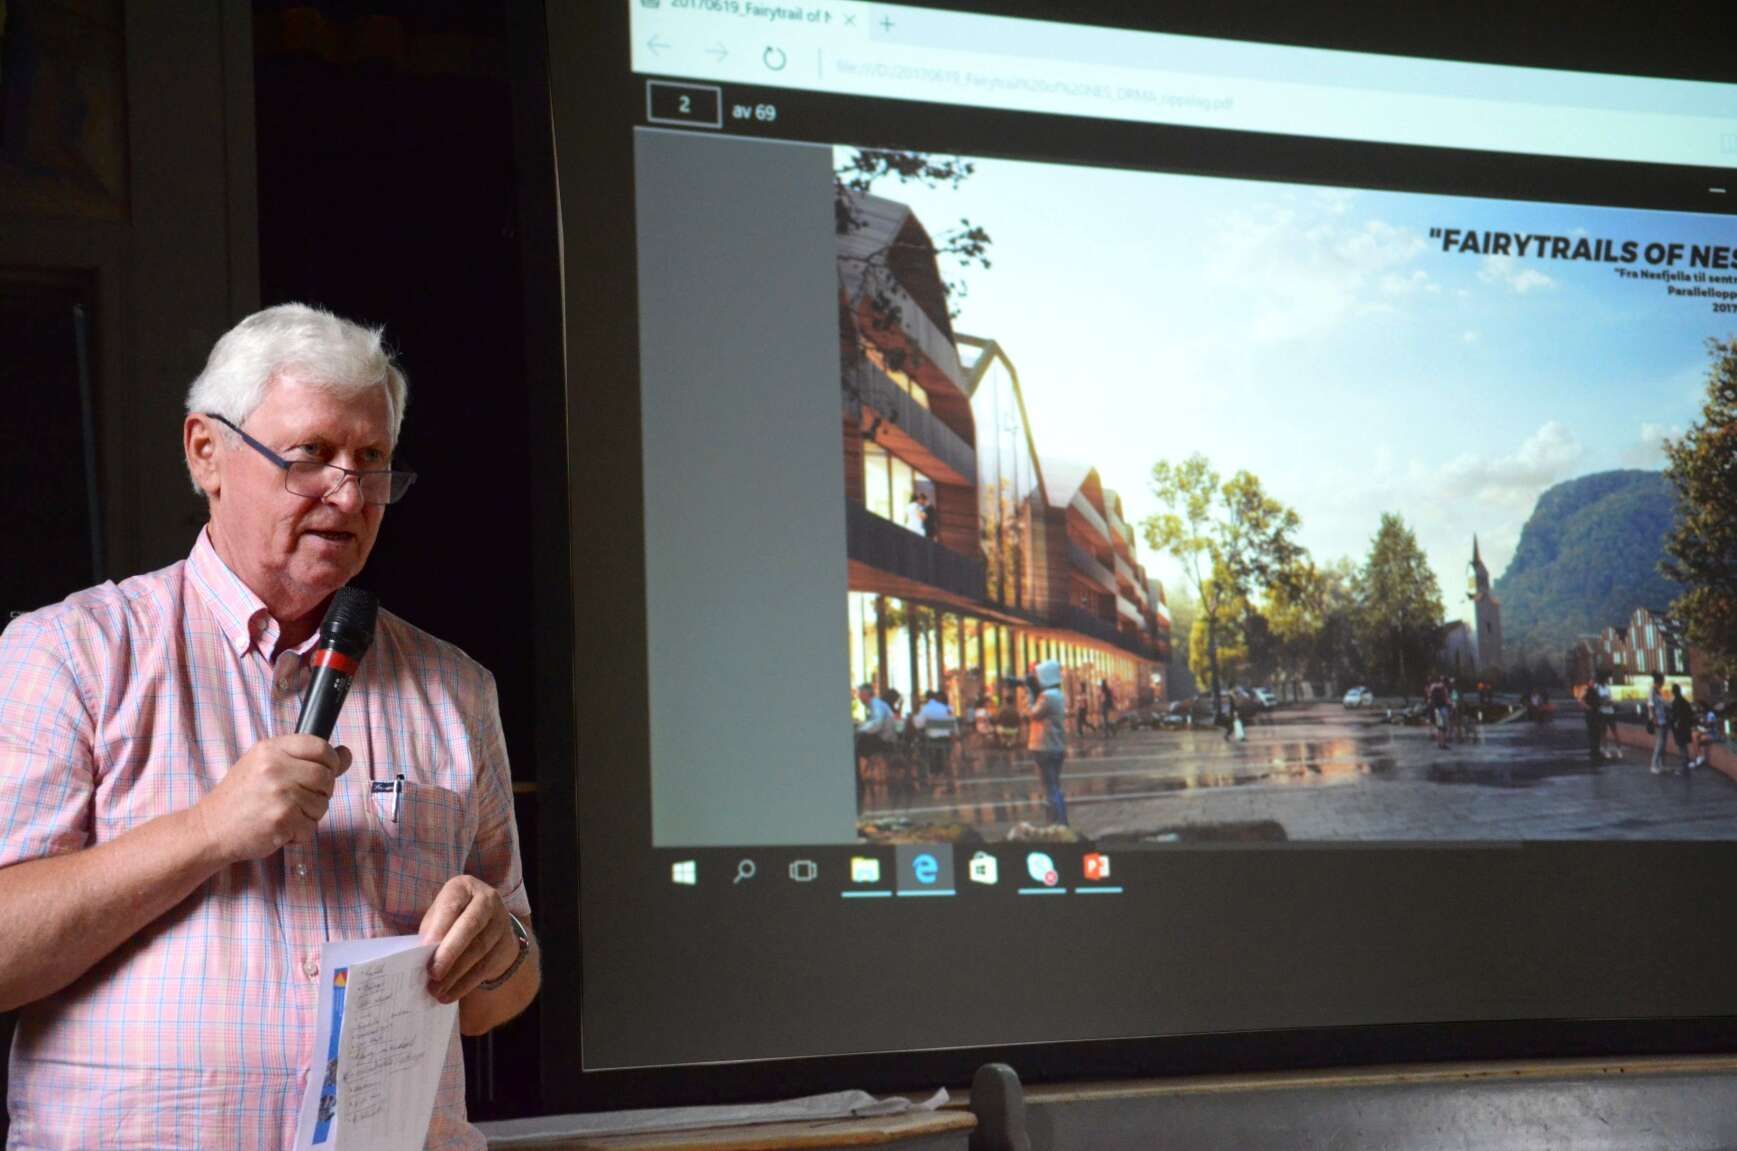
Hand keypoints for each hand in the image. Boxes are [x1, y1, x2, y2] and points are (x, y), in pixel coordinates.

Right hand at [195, 735, 350, 862]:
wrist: (210, 828)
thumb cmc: (241, 797)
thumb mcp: (266, 765)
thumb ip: (304, 758)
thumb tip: (345, 754)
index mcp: (271, 749)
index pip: (320, 746)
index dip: (329, 761)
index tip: (324, 771)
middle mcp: (276, 768)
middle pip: (326, 777)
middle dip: (320, 792)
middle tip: (299, 799)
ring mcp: (280, 794)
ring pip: (322, 804)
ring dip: (309, 814)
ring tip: (285, 814)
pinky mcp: (283, 820)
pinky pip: (311, 826)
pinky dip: (300, 832)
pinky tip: (280, 828)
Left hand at [419, 876, 516, 1003]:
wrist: (490, 924)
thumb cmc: (453, 920)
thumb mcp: (439, 916)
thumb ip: (431, 930)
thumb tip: (418, 955)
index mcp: (464, 887)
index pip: (453, 904)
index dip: (440, 926)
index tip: (425, 947)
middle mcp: (488, 900)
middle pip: (471, 925)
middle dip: (451, 951)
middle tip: (433, 973)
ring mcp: (501, 922)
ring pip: (480, 949)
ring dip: (456, 973)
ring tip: (436, 990)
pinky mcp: (507, 945)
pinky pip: (486, 966)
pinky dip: (466, 983)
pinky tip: (449, 994)